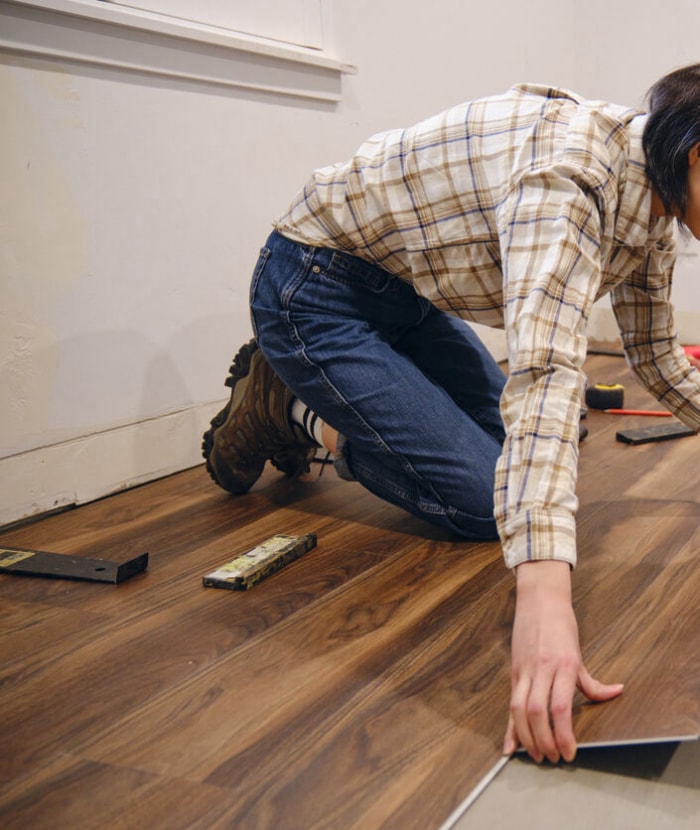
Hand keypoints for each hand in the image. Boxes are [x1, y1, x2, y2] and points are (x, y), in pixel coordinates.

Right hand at [502, 560, 623, 762]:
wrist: (539, 599)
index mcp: (563, 665)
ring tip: (536, 756)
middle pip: (537, 711)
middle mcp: (542, 669)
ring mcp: (524, 669)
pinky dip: (509, 727)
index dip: (563, 734)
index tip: (569, 752)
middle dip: (544, 740)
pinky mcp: (514, 670)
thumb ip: (593, 681)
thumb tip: (617, 693)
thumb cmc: (560, 624)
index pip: (560, 706)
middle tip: (553, 759)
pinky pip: (510, 702)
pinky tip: (510, 746)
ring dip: (526, 737)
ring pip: (518, 708)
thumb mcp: (579, 653)